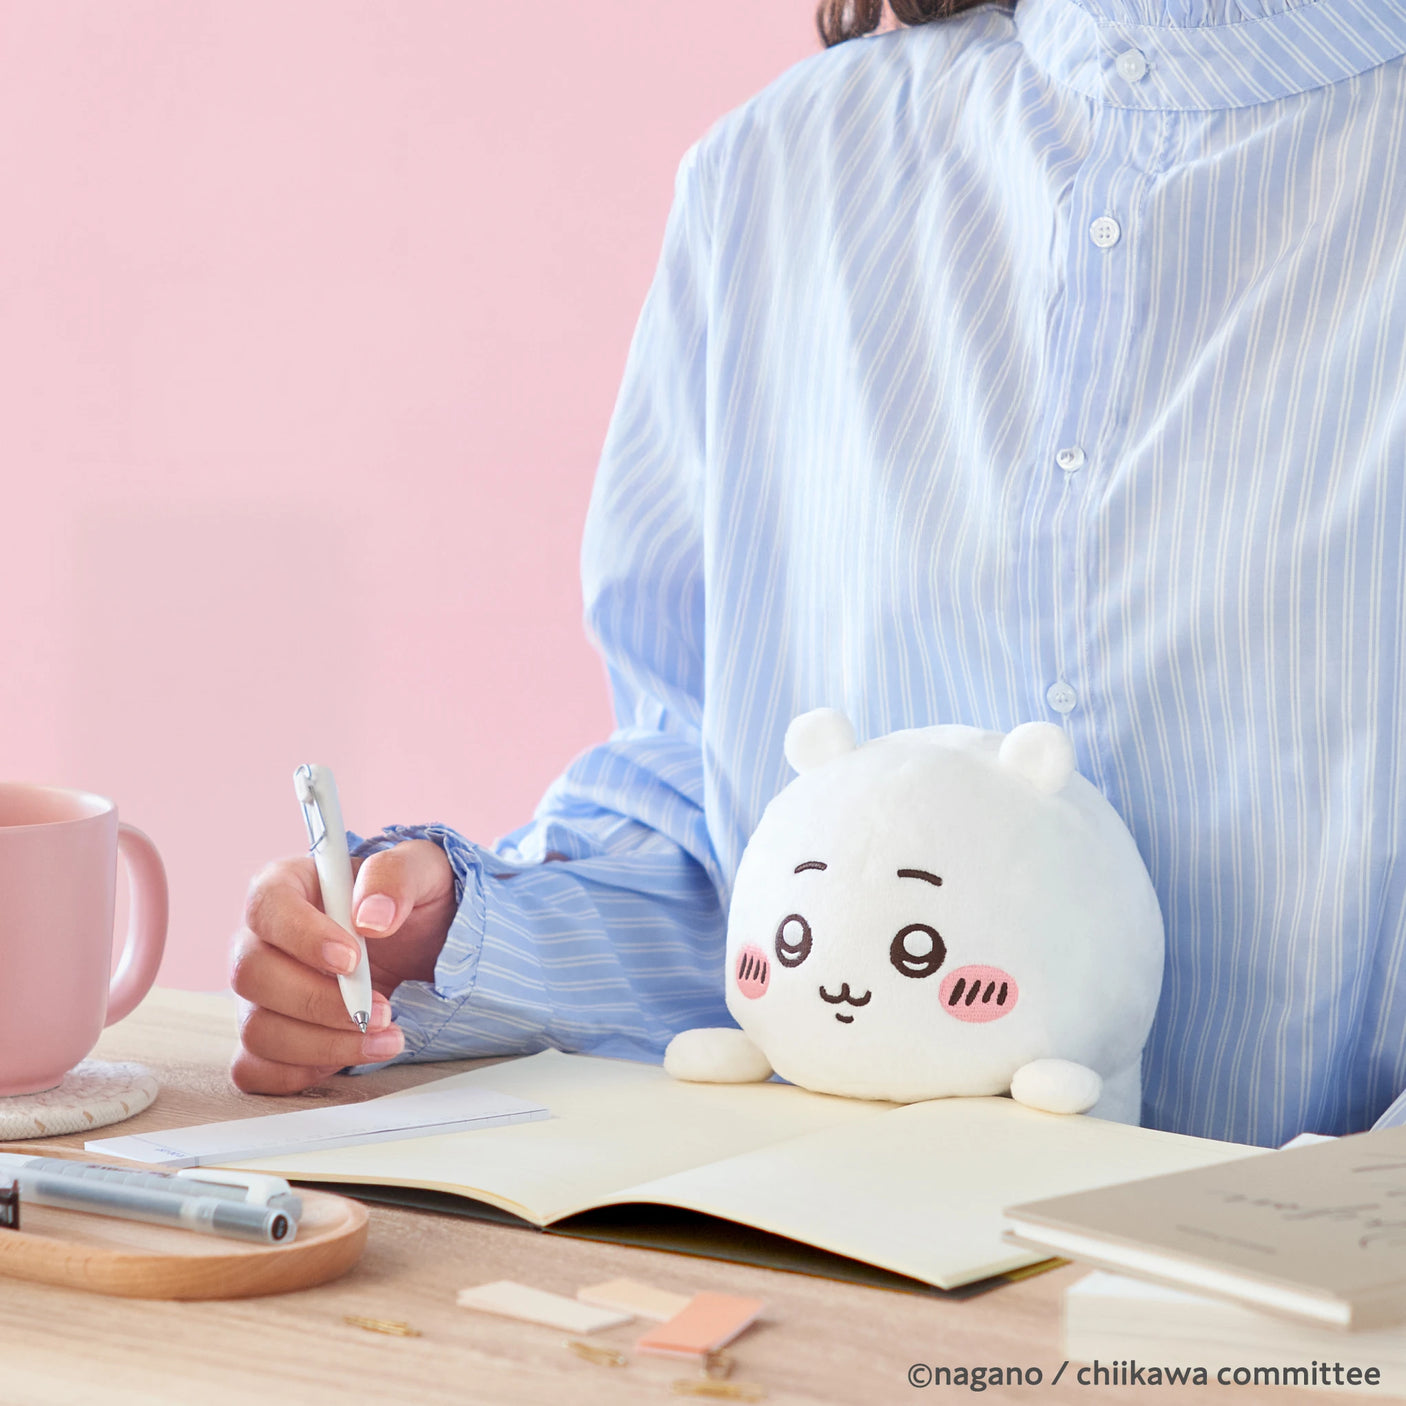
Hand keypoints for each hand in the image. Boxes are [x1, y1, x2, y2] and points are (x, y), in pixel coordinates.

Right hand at [229, 839, 455, 1093]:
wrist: (429, 948)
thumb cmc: (415, 902)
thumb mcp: (424, 871)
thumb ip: (396, 876)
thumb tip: (370, 918)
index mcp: (289, 886)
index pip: (266, 906)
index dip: (301, 936)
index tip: (350, 959)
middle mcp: (262, 941)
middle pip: (251, 974)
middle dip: (318, 1002)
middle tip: (381, 1009)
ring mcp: (261, 995)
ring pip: (258, 1029)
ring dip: (323, 1045)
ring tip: (386, 1038)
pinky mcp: (271, 1040)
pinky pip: (256, 1070)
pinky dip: (303, 1073)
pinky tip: (353, 1056)